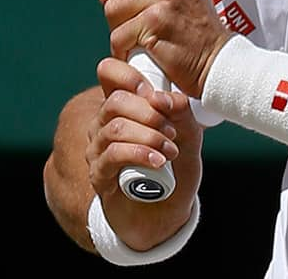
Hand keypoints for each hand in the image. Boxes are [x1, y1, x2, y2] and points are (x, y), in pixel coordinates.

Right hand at [88, 58, 203, 249]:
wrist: (168, 211)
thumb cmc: (176, 167)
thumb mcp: (189, 136)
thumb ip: (181, 113)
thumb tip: (165, 97)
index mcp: (126, 107)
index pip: (109, 74)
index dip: (127, 74)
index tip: (153, 90)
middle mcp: (105, 124)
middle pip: (114, 101)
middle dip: (149, 112)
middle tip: (172, 129)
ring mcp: (98, 149)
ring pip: (114, 128)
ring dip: (148, 136)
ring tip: (171, 149)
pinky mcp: (98, 174)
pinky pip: (112, 154)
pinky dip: (140, 154)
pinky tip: (159, 161)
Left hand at [101, 0, 231, 97]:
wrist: (215, 60)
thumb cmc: (195, 31)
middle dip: (120, 3)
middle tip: (143, 19)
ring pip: (111, 8)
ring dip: (121, 28)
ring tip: (147, 35)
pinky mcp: (155, 22)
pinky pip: (117, 35)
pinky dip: (125, 49)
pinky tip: (145, 50)